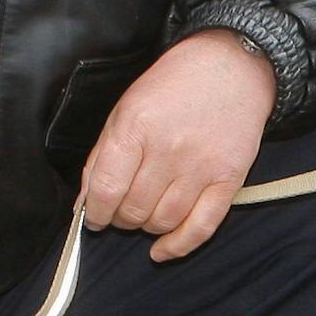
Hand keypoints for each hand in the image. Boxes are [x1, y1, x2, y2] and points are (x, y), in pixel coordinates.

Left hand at [80, 30, 275, 261]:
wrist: (231, 65)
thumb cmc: (173, 84)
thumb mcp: (125, 107)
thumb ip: (103, 155)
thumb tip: (85, 201)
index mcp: (136, 126)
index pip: (106, 188)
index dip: (95, 211)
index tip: (94, 216)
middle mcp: (168, 149)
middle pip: (134, 209)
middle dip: (120, 219)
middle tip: (121, 212)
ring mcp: (201, 166)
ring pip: (163, 222)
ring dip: (146, 227)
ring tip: (144, 215)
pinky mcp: (229, 178)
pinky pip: (201, 227)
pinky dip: (178, 245)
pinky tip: (162, 250)